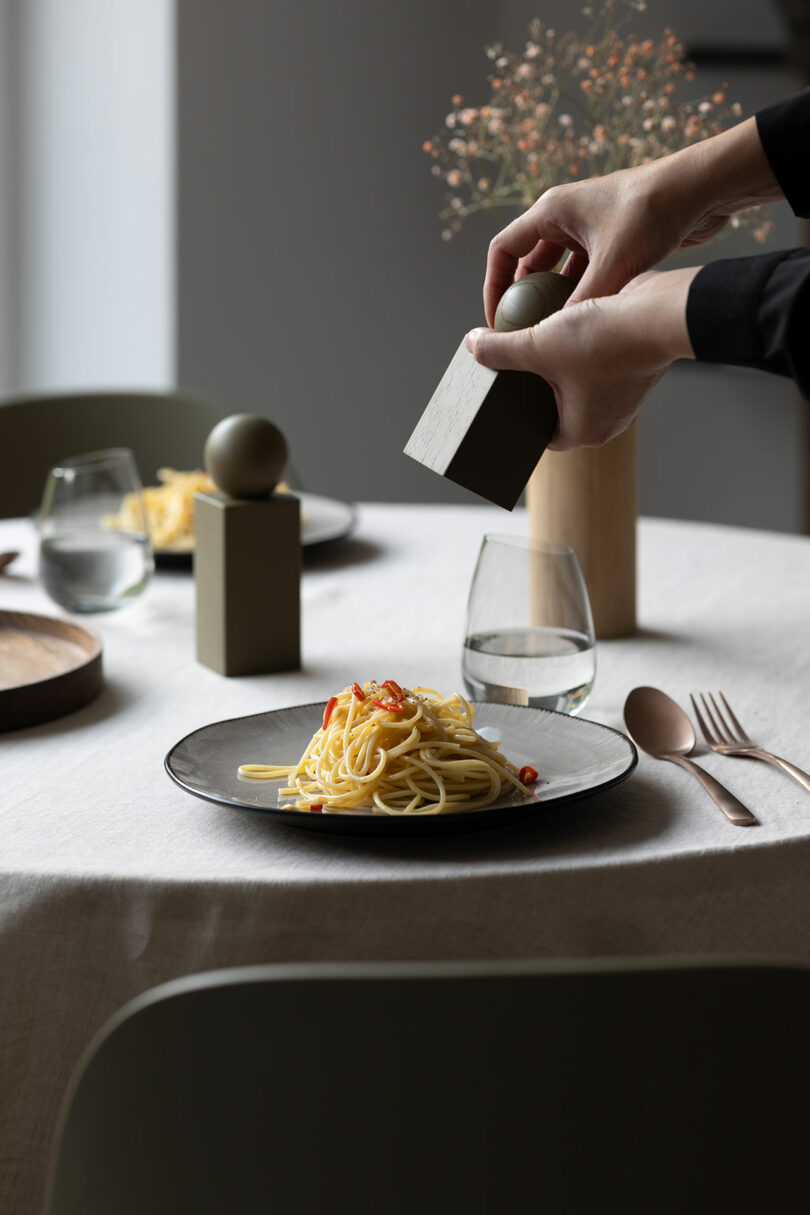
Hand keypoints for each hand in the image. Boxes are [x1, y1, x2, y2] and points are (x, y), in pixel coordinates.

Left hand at [467, 267, 699, 450]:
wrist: (662, 313)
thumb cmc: (604, 339)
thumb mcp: (539, 343)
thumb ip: (501, 349)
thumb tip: (472, 346)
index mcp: (584, 431)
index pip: (539, 434)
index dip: (517, 417)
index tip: (502, 398)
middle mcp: (607, 420)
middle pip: (557, 410)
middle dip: (534, 390)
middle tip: (510, 370)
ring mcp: (624, 396)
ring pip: (578, 385)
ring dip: (558, 367)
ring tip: (533, 346)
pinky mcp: (633, 369)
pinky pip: (599, 366)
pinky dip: (581, 352)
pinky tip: (564, 328)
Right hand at [483, 116, 782, 324]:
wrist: (703, 190)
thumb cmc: (655, 212)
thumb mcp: (613, 266)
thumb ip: (582, 304)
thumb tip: (556, 339)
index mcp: (552, 211)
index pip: (503, 250)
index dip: (494, 287)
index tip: (497, 320)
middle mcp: (566, 216)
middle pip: (528, 262)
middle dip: (524, 298)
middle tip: (524, 332)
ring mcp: (589, 227)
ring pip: (558, 269)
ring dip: (554, 298)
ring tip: (554, 331)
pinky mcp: (611, 239)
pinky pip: (584, 271)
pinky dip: (581, 294)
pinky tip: (586, 319)